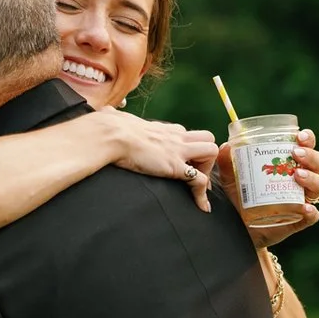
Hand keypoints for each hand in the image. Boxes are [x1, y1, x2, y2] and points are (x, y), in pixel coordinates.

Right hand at [97, 108, 219, 210]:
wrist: (109, 136)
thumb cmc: (108, 128)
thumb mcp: (116, 118)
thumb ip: (116, 116)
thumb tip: (107, 111)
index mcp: (161, 128)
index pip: (184, 133)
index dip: (186, 147)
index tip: (180, 160)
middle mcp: (175, 136)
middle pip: (207, 138)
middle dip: (204, 155)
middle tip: (193, 172)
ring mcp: (177, 151)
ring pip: (211, 152)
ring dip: (207, 169)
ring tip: (196, 186)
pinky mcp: (175, 167)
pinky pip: (200, 180)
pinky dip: (202, 194)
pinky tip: (200, 206)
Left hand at [214, 128, 318, 244]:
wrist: (236, 226)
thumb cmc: (239, 196)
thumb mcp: (230, 178)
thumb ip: (227, 162)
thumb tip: (225, 146)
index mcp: (288, 164)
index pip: (305, 147)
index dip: (308, 139)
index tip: (300, 136)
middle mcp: (300, 180)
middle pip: (318, 163)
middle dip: (311, 156)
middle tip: (296, 154)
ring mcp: (301, 199)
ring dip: (312, 178)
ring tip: (297, 176)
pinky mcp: (299, 219)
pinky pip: (312, 216)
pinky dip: (311, 211)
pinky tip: (304, 207)